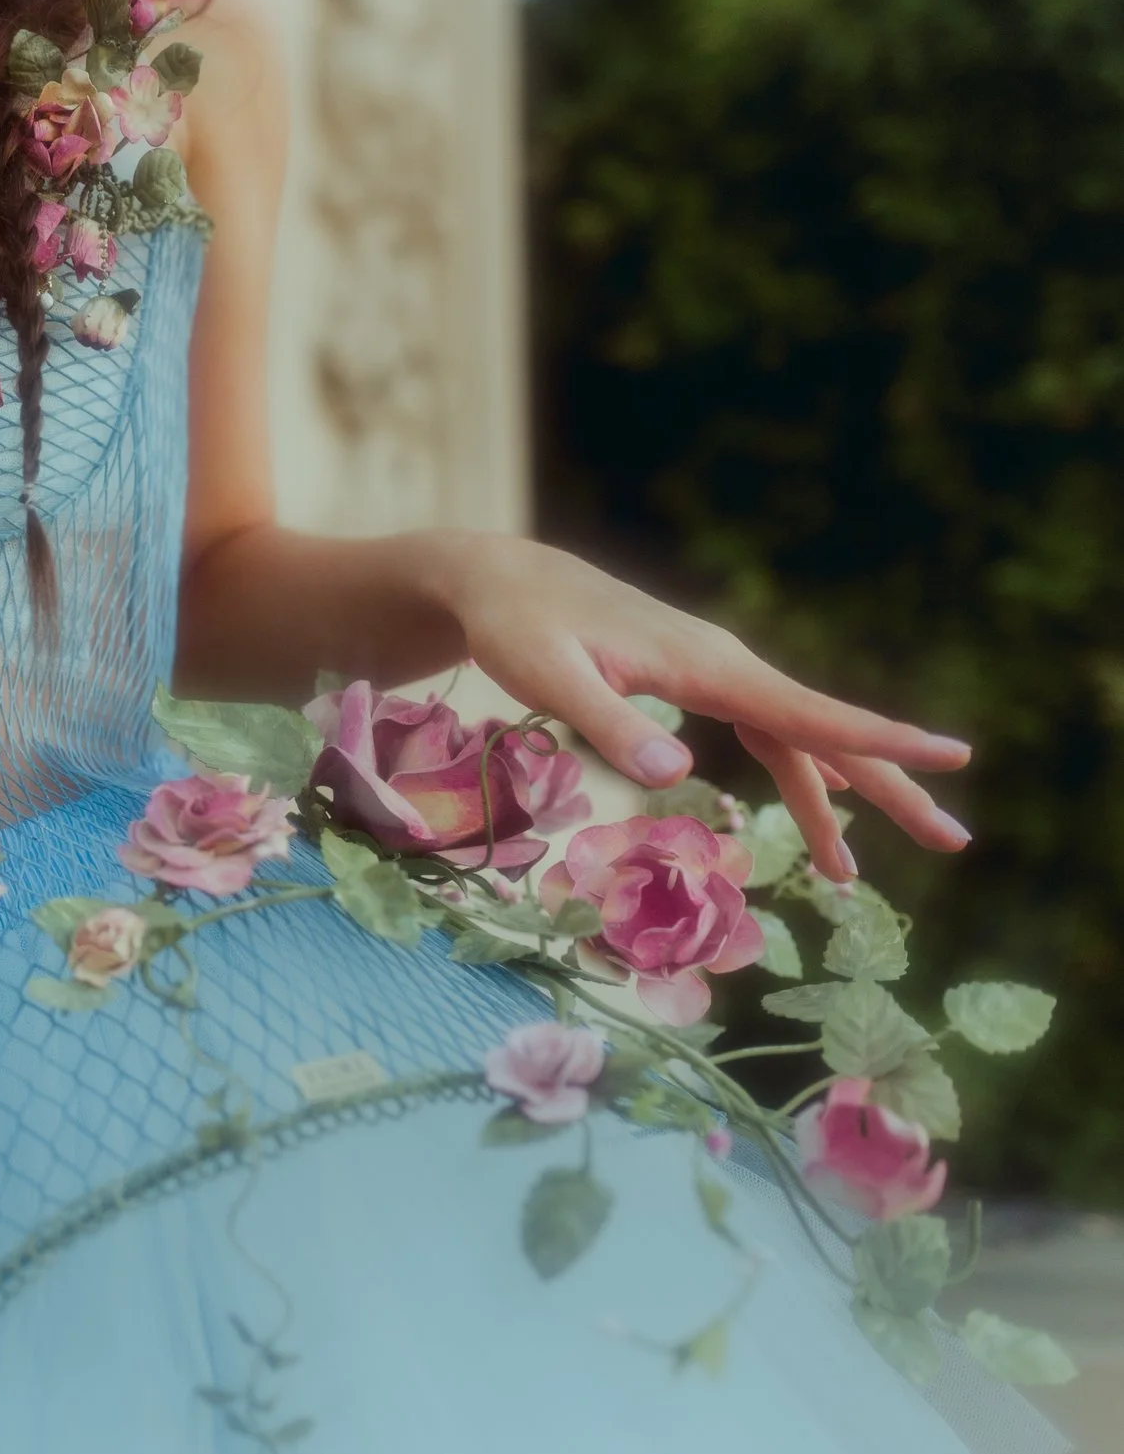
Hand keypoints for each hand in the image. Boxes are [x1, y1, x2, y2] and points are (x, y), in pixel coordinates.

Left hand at [431, 536, 970, 880]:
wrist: (500, 581)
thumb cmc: (519, 629)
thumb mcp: (551, 679)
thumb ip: (613, 724)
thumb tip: (679, 772)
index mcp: (707, 666)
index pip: (808, 712)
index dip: (879, 740)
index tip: (953, 757)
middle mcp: (726, 664)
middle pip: (823, 731)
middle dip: (891, 783)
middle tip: (954, 840)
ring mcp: (713, 670)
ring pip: (797, 736)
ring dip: (838, 795)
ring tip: (855, 872)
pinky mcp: (692, 677)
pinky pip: (764, 727)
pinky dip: (795, 768)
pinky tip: (824, 796)